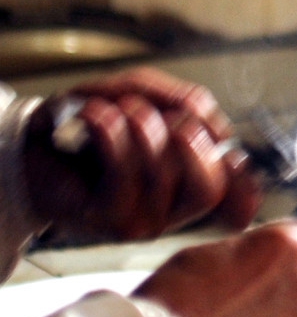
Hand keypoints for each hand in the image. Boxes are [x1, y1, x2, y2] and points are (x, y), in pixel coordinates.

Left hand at [22, 67, 261, 239]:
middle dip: (189, 142)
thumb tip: (208, 114)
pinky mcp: (107, 218)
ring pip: (163, 173)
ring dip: (140, 125)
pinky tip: (95, 115)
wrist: (32, 145)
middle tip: (170, 119)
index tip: (229, 152)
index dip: (243, 181)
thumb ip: (179, 98)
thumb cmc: (89, 124)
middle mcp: (170, 212)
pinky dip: (110, 130)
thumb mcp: (140, 95)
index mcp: (187, 189)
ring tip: (119, 108)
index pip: (235, 198)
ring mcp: (141, 221)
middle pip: (207, 187)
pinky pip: (123, 171)